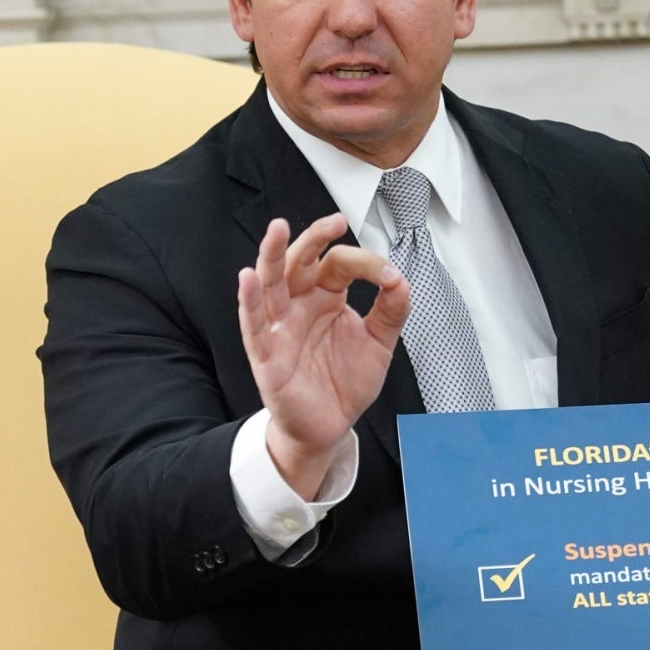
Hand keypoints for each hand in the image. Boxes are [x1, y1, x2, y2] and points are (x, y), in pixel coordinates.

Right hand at [236, 214, 409, 498]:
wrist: (329, 427)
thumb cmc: (345, 382)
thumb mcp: (378, 343)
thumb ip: (391, 311)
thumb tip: (400, 280)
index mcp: (325, 298)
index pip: (337, 265)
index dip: (364, 264)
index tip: (389, 277)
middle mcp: (299, 306)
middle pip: (299, 262)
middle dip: (314, 239)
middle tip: (334, 222)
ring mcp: (279, 328)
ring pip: (270, 284)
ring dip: (272, 256)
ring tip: (277, 229)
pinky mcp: (266, 356)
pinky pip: (253, 325)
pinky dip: (249, 301)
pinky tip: (248, 278)